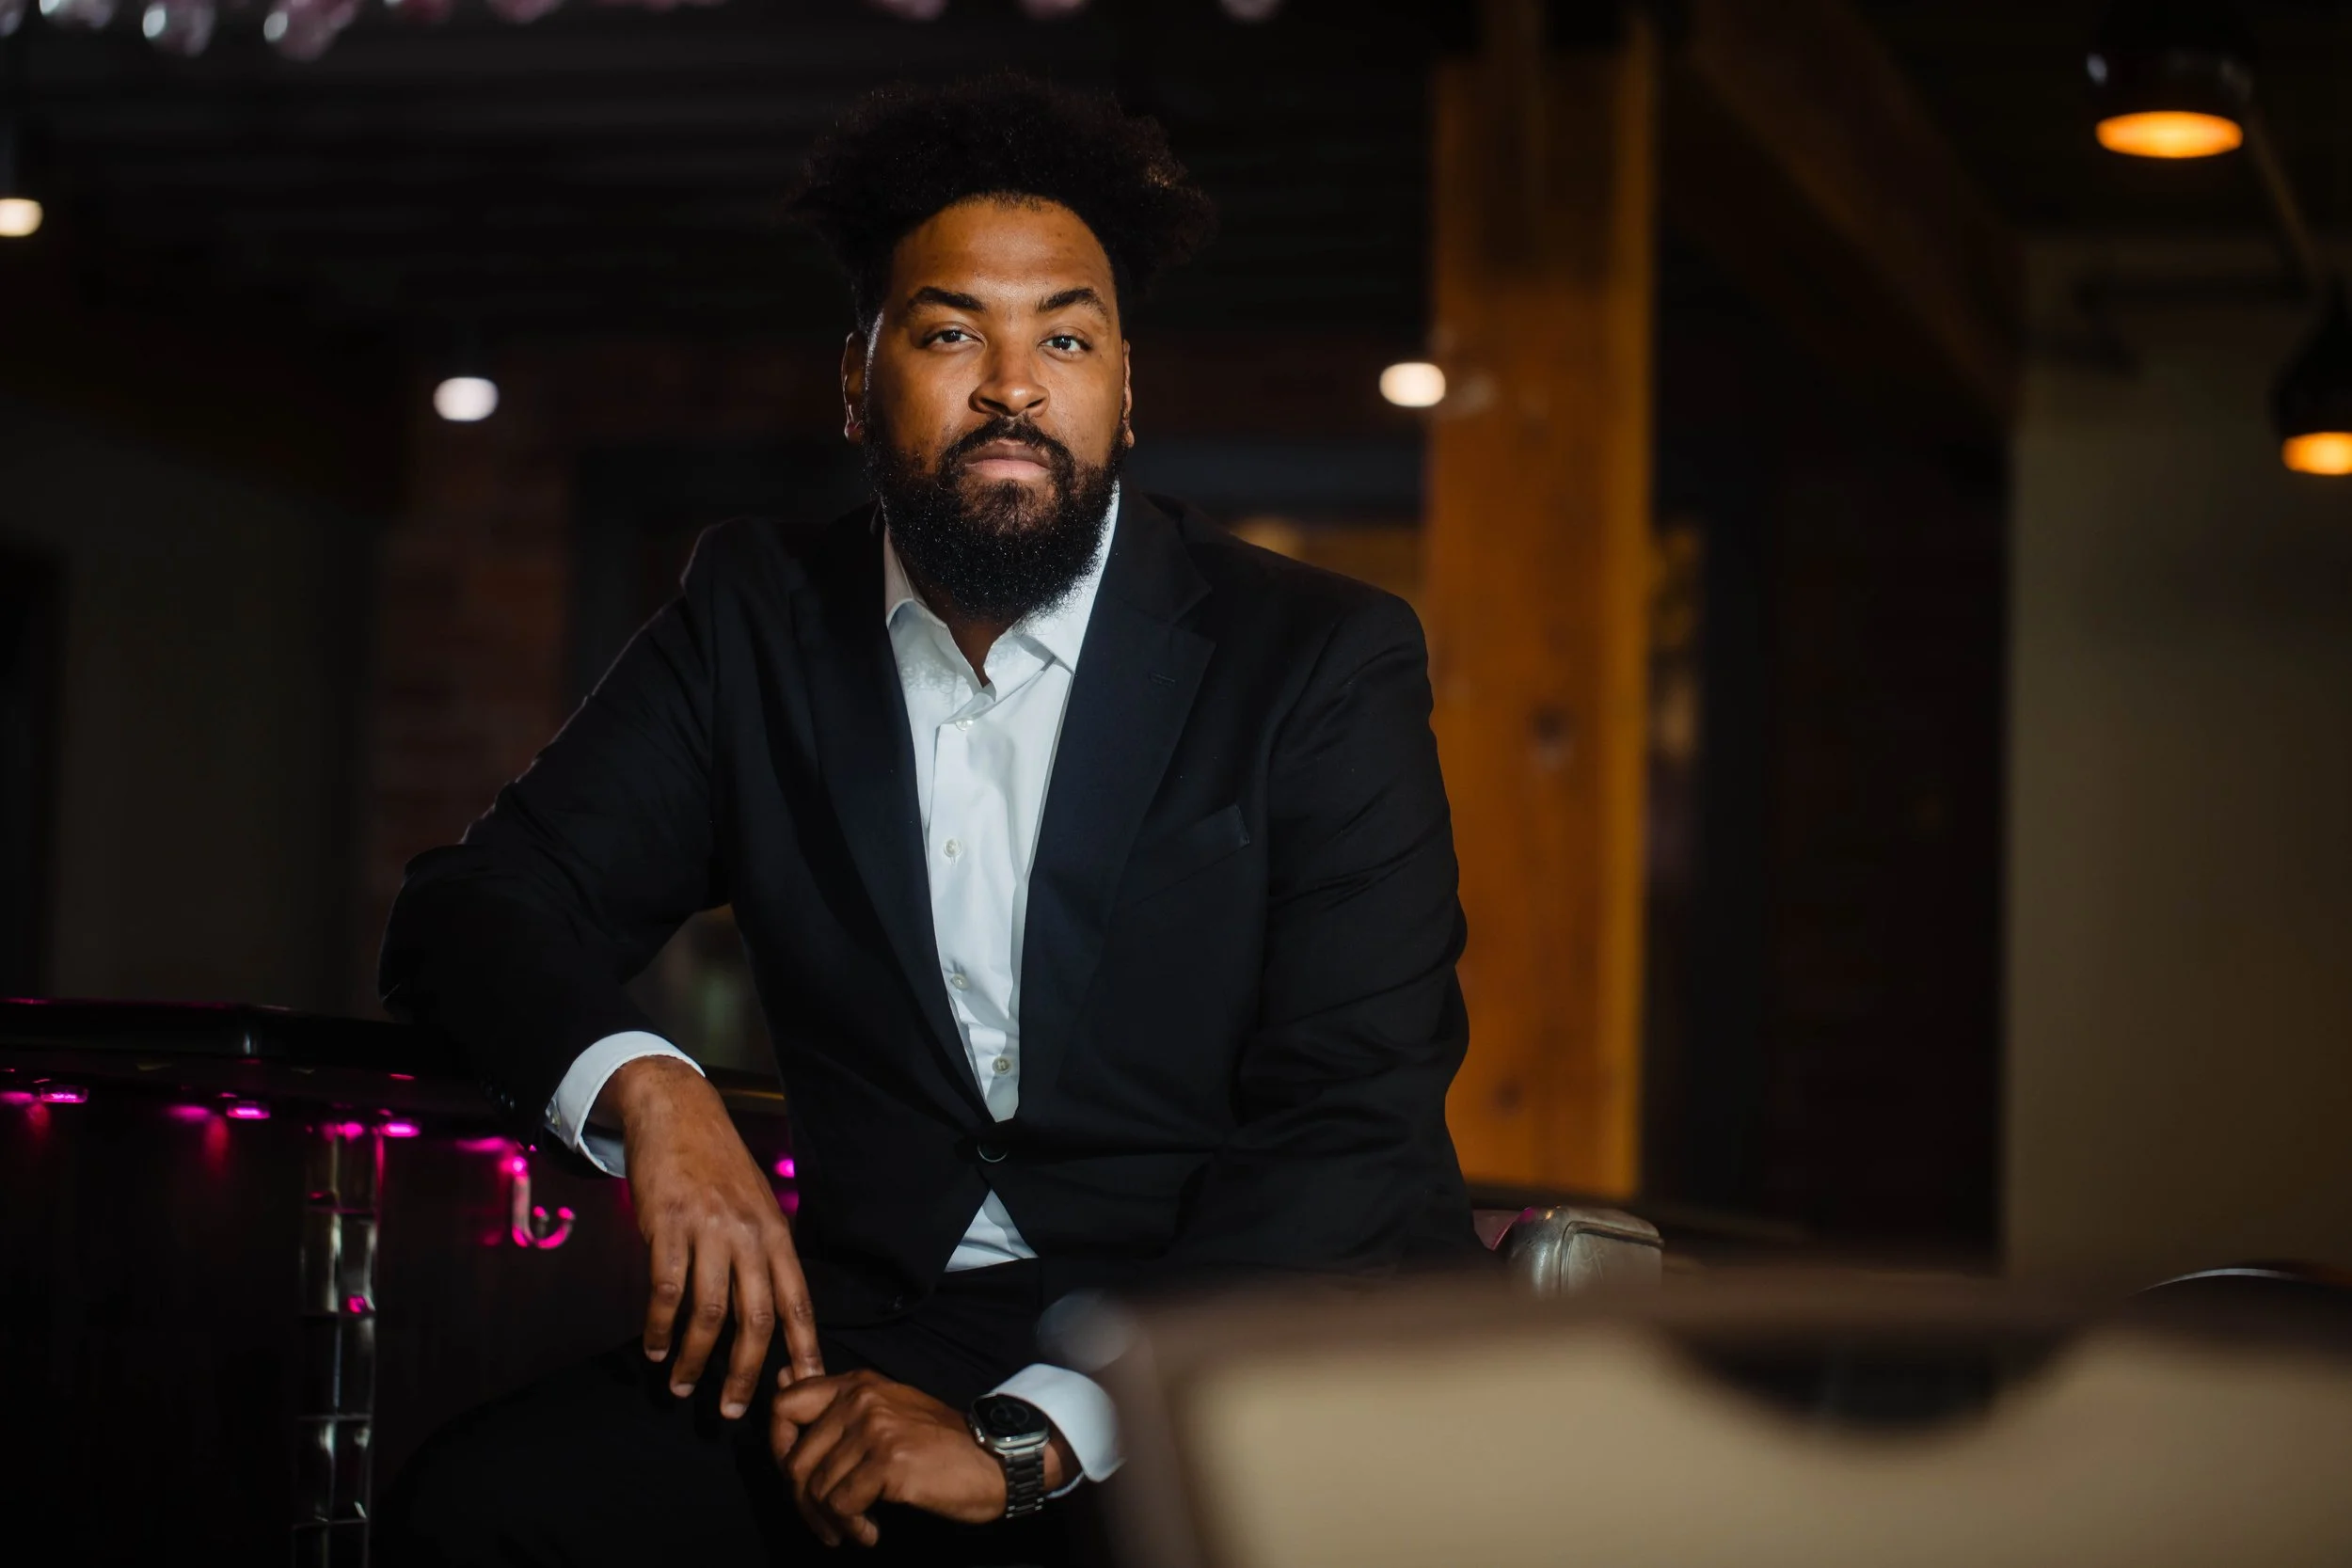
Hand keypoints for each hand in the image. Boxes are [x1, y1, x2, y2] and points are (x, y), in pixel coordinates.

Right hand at [599, 1055, 821, 1416]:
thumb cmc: (718, 1165)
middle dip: (745, 1373)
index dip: (803, 1348)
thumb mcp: (756, 1205)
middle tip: (733, 1411)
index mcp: (776, 1233)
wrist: (679, 1112)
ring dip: (694, 1358)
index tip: (804, 1388)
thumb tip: (768, 1311)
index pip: (798, 1301)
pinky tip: (654, 1348)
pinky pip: (666, 1289)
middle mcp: (749, 1235)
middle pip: (757, 1318)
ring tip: (682, 1386)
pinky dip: (659, 1327)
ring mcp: (709, 1229)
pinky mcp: (669, 1225)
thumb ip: (762, 1253)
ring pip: (710, 1312)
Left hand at [771, 1370, 1073, 1547]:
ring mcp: (875, 1428)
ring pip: (815, 1488)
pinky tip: (871, 1532)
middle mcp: (861, 1398)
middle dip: (802, 1502)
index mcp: (856, 1384)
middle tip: (825, 1523)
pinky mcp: (888, 1461)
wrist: (995, 1460)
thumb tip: (780, 1379)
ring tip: (853, 1530)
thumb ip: (831, 1399)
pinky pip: (841, 1506)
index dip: (778, 1448)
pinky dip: (852, 1528)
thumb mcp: (885, 1411)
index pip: (784, 1405)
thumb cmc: (939, 1444)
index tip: (798, 1479)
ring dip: (829, 1522)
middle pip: (793, 1458)